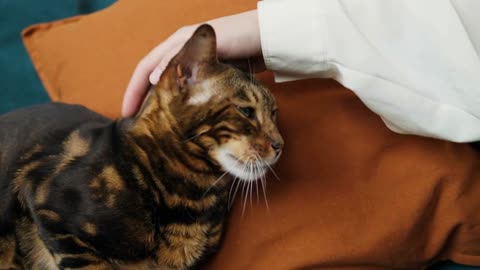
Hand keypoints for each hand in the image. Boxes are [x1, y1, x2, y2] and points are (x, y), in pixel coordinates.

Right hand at [122, 10, 264, 116]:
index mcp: (176, 44)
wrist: (267, 40)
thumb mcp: (204, 47)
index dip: (133, 90)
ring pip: (170, 88)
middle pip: (153, 79)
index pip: (144, 68)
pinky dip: (179, 106)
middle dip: (143, 101)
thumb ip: (178, 59)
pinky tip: (180, 121)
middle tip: (138, 126)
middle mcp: (182, 55)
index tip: (127, 113)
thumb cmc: (237, 38)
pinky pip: (187, 93)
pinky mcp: (210, 77)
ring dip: (160, 106)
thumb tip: (151, 78)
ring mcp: (196, 67)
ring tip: (155, 127)